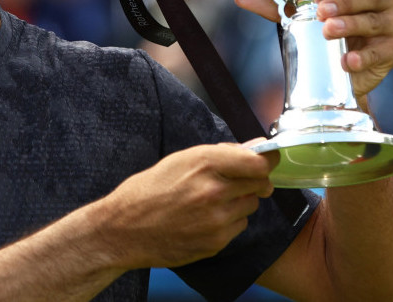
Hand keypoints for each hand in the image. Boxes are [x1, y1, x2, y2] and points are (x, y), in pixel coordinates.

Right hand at [93, 142, 273, 269]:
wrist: (124, 229)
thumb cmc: (148, 190)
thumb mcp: (180, 160)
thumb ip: (220, 154)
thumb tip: (254, 149)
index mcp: (204, 163)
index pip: (258, 162)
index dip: (267, 160)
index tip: (267, 159)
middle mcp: (214, 191)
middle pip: (260, 183)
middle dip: (253, 180)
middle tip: (236, 180)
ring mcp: (217, 220)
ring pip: (251, 205)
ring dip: (240, 201)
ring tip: (211, 201)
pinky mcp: (216, 242)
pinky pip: (239, 226)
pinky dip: (229, 221)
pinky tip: (205, 219)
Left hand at [233, 0, 392, 98]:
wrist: (338, 75)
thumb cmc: (324, 36)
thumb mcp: (298, 17)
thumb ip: (275, 5)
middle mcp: (382, 0)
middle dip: (345, 3)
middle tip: (322, 13)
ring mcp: (392, 25)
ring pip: (375, 21)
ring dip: (352, 25)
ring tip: (328, 32)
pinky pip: (383, 51)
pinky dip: (364, 56)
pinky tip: (347, 61)